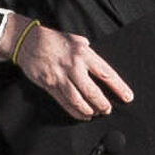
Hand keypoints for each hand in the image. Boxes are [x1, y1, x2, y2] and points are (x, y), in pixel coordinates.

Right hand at [7, 15, 129, 118]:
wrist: (28, 41)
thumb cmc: (54, 39)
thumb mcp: (75, 39)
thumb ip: (88, 52)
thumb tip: (98, 64)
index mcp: (83, 53)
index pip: (106, 73)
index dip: (118, 87)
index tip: (127, 97)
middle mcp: (73, 65)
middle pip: (92, 91)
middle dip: (103, 104)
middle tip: (108, 110)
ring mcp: (60, 76)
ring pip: (78, 100)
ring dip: (89, 110)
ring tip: (96, 113)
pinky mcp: (49, 85)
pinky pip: (65, 102)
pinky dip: (75, 112)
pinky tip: (82, 115)